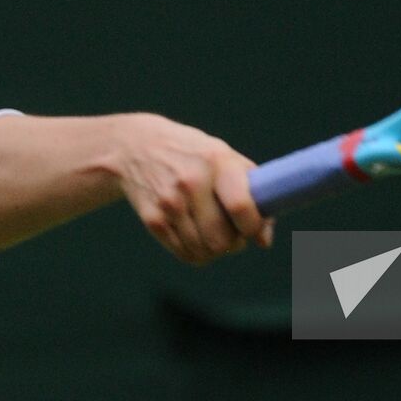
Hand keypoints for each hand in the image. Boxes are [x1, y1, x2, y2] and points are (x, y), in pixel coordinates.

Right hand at [109, 114, 274, 264]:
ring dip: (214, 249)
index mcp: (217, 161)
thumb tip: (264, 241)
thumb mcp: (224, 157)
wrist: (136, 146)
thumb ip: (253, 194)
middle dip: (233, 242)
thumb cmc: (193, 154)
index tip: (252, 227)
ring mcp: (169, 203)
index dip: (253, 226)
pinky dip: (196, 252)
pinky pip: (185, 254)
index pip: (241, 206)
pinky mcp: (153, 220)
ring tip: (212, 230)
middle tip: (231, 231)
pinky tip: (195, 234)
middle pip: (223, 239)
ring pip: (205, 252)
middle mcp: (191, 182)